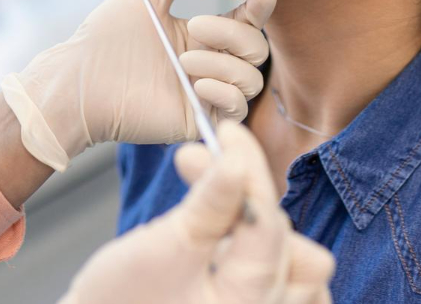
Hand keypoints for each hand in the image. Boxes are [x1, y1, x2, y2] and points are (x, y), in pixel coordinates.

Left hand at [0, 0, 275, 169]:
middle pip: (256, 49)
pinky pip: (237, 108)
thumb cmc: (108, 35)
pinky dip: (226, 93)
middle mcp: (209, 63)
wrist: (82, 77)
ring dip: (224, 65)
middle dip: (234, 34)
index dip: (260, 6)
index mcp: (202, 34)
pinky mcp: (199, 119)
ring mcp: (206, 92)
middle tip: (195, 27)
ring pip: (252, 79)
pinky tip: (198, 85)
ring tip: (185, 62)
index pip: (248, 20)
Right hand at [60, 122, 334, 303]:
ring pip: (303, 269)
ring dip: (268, 228)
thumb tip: (237, 160)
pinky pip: (292, 287)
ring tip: (225, 202)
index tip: (226, 133)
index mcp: (246, 303)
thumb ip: (208, 205)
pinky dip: (273, 255)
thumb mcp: (160, 248)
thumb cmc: (117, 301)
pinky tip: (238, 231)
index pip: (269, 225)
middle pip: (297, 248)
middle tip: (204, 167)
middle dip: (252, 198)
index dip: (248, 170)